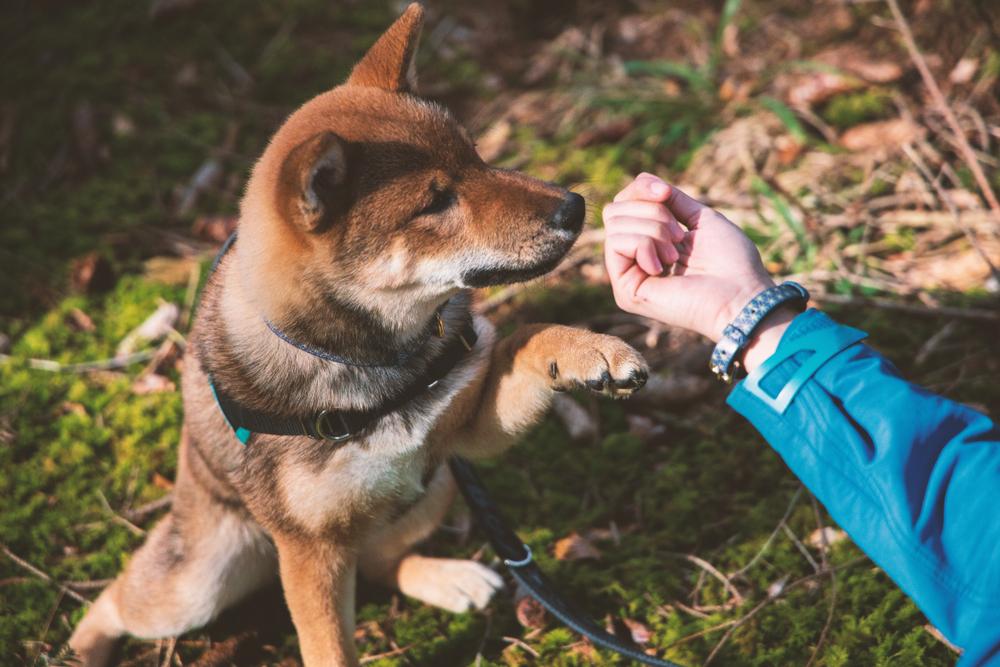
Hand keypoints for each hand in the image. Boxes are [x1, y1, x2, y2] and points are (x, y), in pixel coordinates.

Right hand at [602, 173, 776, 343]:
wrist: (740, 294)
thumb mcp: (699, 217)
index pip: (624, 203)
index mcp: (651, 242)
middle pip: (615, 211)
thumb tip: (644, 180)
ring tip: (675, 254)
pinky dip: (644, 245)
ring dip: (653, 230)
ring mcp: (628, 276)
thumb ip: (671, 200)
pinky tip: (664, 265)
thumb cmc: (730, 261)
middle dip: (651, 212)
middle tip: (679, 235)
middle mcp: (635, 259)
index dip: (641, 189)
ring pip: (615, 225)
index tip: (666, 192)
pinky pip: (615, 244)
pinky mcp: (625, 291)